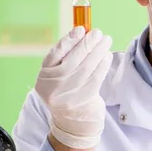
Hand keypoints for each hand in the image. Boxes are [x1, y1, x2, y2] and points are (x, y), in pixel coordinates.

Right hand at [36, 27, 112, 149]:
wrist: (72, 121)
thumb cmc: (66, 90)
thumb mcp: (57, 77)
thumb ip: (65, 58)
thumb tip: (83, 33)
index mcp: (44, 78)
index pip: (54, 54)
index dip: (69, 40)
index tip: (81, 29)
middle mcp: (54, 86)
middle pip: (73, 59)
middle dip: (87, 43)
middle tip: (98, 33)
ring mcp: (69, 94)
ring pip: (86, 67)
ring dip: (98, 51)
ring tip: (106, 40)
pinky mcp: (84, 99)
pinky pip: (96, 77)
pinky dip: (103, 64)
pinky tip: (107, 56)